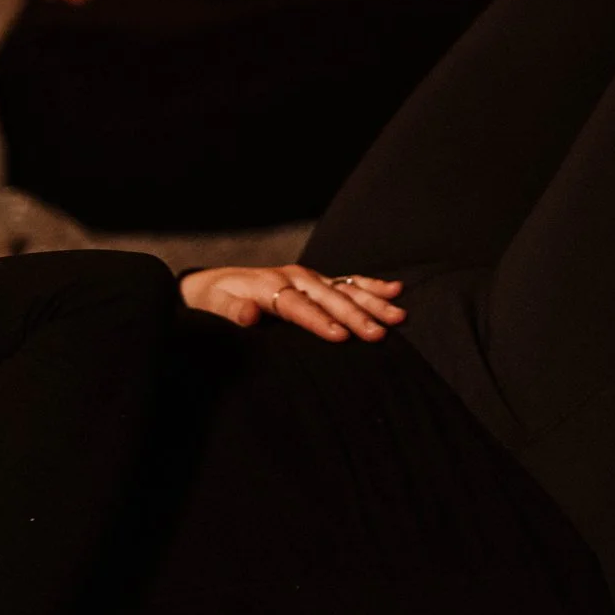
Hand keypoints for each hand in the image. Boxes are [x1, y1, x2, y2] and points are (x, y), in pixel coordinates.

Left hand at [178, 265, 405, 342]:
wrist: (215, 284)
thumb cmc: (216, 300)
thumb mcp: (216, 306)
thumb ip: (232, 311)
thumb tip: (248, 316)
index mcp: (270, 287)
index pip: (298, 307)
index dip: (319, 321)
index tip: (340, 336)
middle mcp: (294, 279)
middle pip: (329, 298)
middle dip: (355, 316)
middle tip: (379, 334)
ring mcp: (309, 279)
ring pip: (346, 290)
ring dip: (373, 302)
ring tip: (398, 316)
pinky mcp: (317, 282)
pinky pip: (349, 282)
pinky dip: (371, 286)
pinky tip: (395, 290)